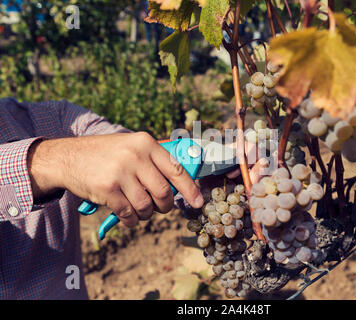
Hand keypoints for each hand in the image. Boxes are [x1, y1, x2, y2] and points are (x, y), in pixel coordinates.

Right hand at [27, 132, 203, 226]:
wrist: (67, 157)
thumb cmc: (105, 154)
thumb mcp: (131, 146)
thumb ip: (154, 160)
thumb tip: (182, 182)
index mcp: (146, 143)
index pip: (177, 169)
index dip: (190, 189)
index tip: (198, 202)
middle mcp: (135, 155)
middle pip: (164, 192)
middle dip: (164, 206)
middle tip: (159, 208)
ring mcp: (120, 172)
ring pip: (146, 205)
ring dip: (145, 214)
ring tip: (139, 209)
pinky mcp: (107, 189)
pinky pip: (129, 213)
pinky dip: (131, 220)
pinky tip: (127, 216)